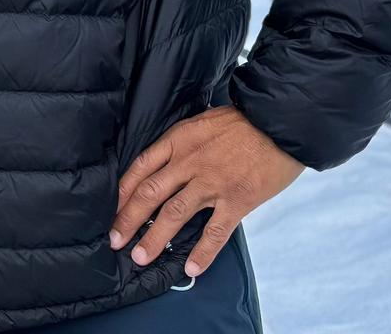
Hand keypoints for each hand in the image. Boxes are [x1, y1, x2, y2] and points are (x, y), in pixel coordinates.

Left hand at [110, 105, 301, 277]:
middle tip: (115, 240)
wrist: (279, 123)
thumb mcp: (202, 122)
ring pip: (174, 214)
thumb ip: (182, 143)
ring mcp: (212, 183)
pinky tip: (191, 268)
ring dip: (154, 238)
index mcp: (178, 141)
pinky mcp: (236, 200)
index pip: (140, 168)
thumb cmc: (243, 122)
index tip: (111, 210)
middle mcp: (189, 163)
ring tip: (141, 258)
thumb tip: (166, 163)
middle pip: (149, 194)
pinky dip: (202, 252)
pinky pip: (215, 232)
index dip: (122, 192)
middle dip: (128, 219)